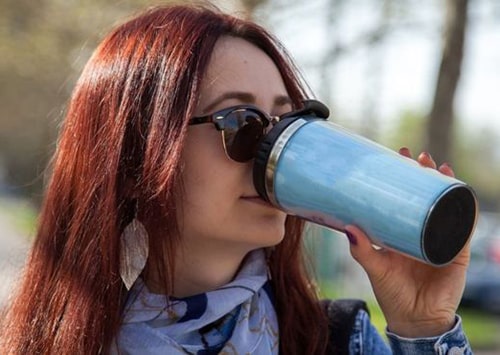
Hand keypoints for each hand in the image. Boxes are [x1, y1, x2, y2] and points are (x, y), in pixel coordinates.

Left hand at [344, 148, 469, 337]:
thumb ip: (362, 250)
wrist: (415, 320)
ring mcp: (440, 238)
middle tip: (416, 156)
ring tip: (438, 166)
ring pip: (446, 204)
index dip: (402, 177)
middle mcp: (421, 230)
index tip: (396, 156)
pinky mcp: (456, 251)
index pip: (403, 197)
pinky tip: (462, 191)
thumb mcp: (375, 267)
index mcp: (401, 231)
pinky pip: (464, 226)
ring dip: (445, 184)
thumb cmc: (392, 293)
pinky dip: (465, 208)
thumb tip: (348, 227)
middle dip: (423, 173)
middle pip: (426, 195)